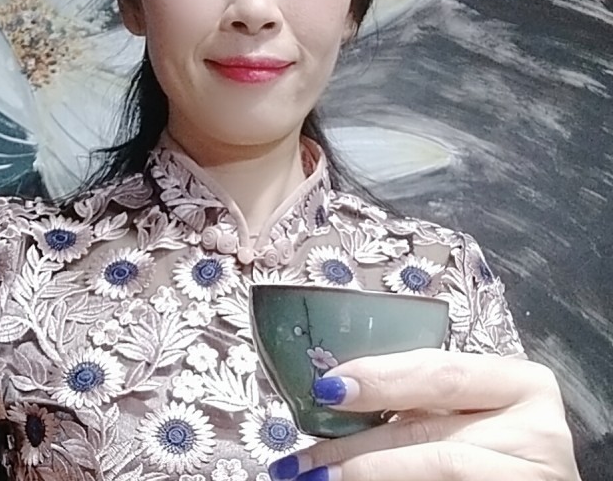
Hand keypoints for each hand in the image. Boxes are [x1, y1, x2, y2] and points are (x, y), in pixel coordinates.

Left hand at [268, 348, 580, 480]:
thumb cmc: (491, 441)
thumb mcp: (466, 409)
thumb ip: (421, 398)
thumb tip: (336, 393)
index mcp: (520, 383)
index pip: (439, 372)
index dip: (380, 378)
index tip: (327, 388)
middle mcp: (537, 429)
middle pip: (427, 428)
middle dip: (356, 442)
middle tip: (303, 456)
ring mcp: (531, 476)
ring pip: (435, 465)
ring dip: (363, 472)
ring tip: (315, 477)